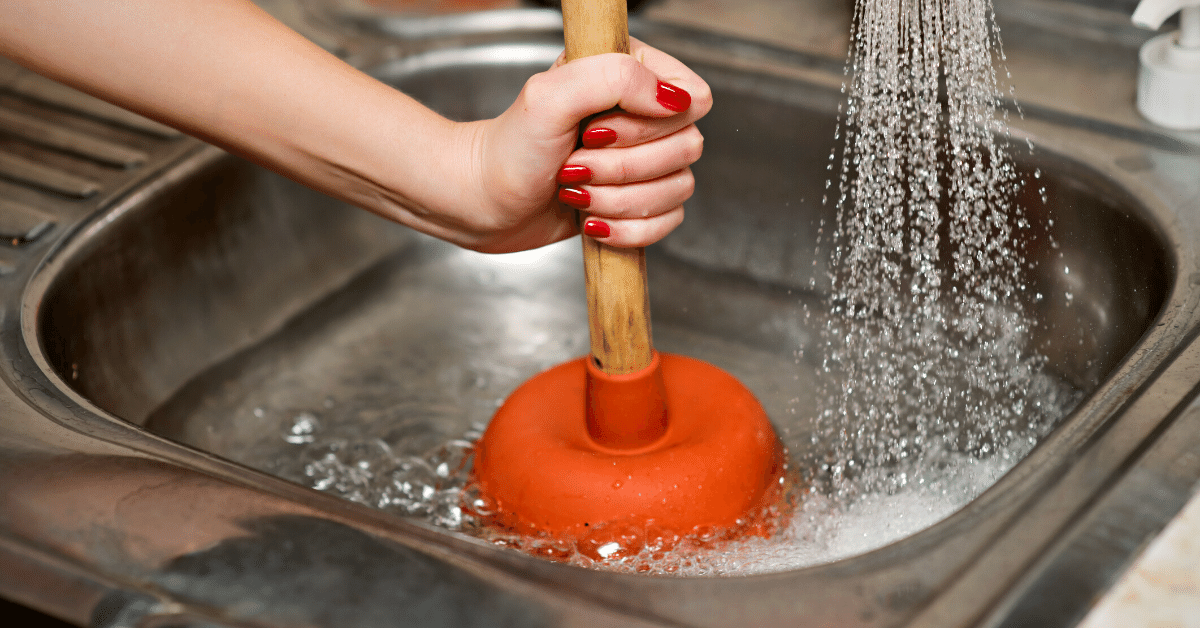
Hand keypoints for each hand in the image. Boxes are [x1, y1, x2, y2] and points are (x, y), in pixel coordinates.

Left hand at [455, 38, 711, 253]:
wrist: (481, 202)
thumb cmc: (507, 149)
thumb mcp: (549, 98)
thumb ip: (614, 78)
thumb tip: (674, 99)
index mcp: (630, 73)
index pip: (692, 95)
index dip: (653, 123)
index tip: (599, 130)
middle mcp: (642, 114)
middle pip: (687, 147)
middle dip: (625, 167)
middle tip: (574, 165)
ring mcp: (643, 160)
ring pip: (679, 188)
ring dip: (622, 200)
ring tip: (574, 192)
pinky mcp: (638, 201)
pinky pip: (668, 221)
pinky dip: (629, 229)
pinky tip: (591, 220)